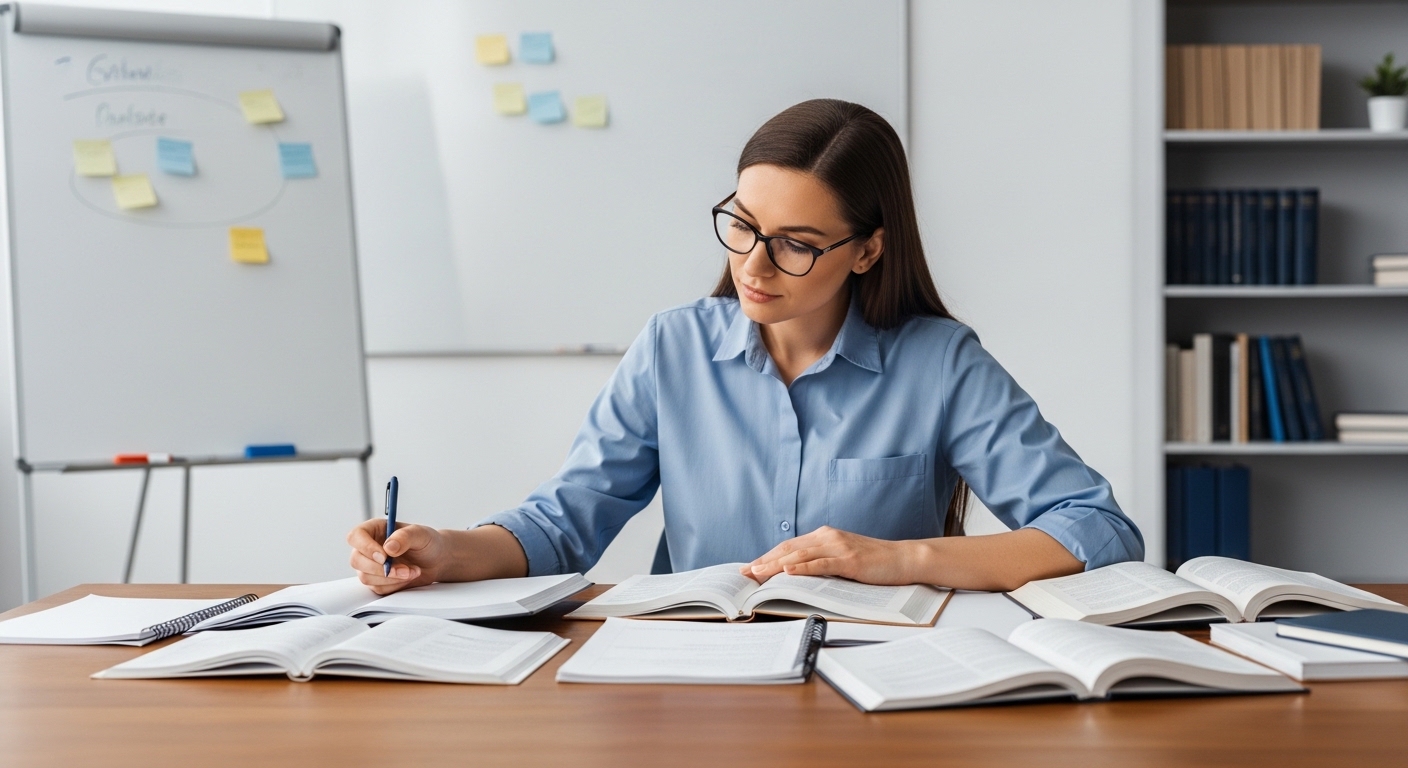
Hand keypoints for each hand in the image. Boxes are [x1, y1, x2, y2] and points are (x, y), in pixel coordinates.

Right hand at [346, 519, 447, 594]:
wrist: (436, 560)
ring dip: (391, 578)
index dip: (365, 547)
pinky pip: (378, 588)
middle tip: (404, 569)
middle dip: (381, 569)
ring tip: (412, 571)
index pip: (356, 537)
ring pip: (366, 577)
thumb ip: (405, 537)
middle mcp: (368, 547)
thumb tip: (389, 547)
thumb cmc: (427, 542)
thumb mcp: (421, 534)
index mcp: (374, 530)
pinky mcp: (377, 581)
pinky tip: (408, 577)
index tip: (384, 557)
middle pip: (357, 560)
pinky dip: (395, 585)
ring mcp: (370, 565)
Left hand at [740, 525, 920, 584]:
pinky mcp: (849, 559)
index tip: (749, 568)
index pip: (788, 546)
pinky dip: (802, 567)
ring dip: (775, 565)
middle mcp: (827, 537)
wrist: (903, 559)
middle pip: (788, 548)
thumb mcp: (842, 558)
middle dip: (764, 561)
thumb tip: (795, 574)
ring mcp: (838, 546)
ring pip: (799, 555)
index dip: (767, 556)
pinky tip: (788, 570)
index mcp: (824, 536)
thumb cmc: (873, 562)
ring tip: (757, 573)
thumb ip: (821, 561)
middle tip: (745, 573)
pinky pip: (821, 563)